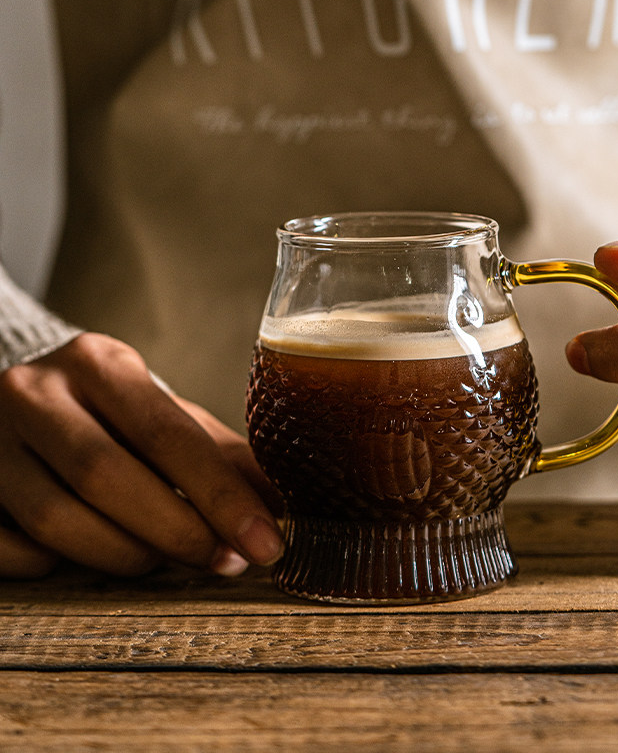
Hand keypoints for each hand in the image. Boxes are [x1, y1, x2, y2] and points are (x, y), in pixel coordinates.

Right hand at [0, 333, 283, 577]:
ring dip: (123, 554)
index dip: (220, 495)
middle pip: (107, 476)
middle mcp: (34, 391)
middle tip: (222, 562)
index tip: (264, 543)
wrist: (26, 398)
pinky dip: (57, 565)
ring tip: (161, 557)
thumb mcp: (166, 415)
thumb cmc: (111, 414)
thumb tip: (281, 507)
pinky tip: (88, 555)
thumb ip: (220, 455)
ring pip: (55, 520)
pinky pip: (9, 548)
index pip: (166, 433)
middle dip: (177, 532)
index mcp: (99, 362)